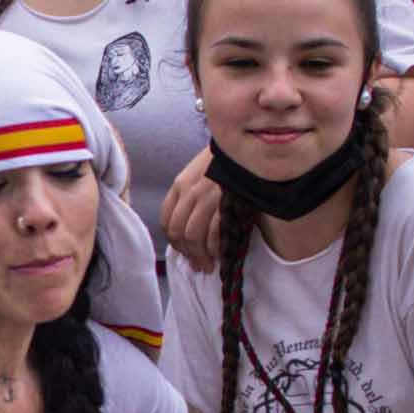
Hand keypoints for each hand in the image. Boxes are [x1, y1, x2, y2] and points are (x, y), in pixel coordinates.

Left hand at [156, 149, 224, 270]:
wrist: (246, 147)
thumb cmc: (224, 163)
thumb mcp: (199, 174)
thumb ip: (189, 197)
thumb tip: (187, 230)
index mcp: (180, 184)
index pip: (167, 220)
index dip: (174, 242)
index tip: (183, 252)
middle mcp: (190, 191)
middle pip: (179, 231)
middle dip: (187, 253)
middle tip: (197, 265)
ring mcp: (208, 196)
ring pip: (194, 236)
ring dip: (200, 256)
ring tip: (208, 265)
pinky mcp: (227, 202)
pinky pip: (215, 233)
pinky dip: (215, 248)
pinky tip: (219, 254)